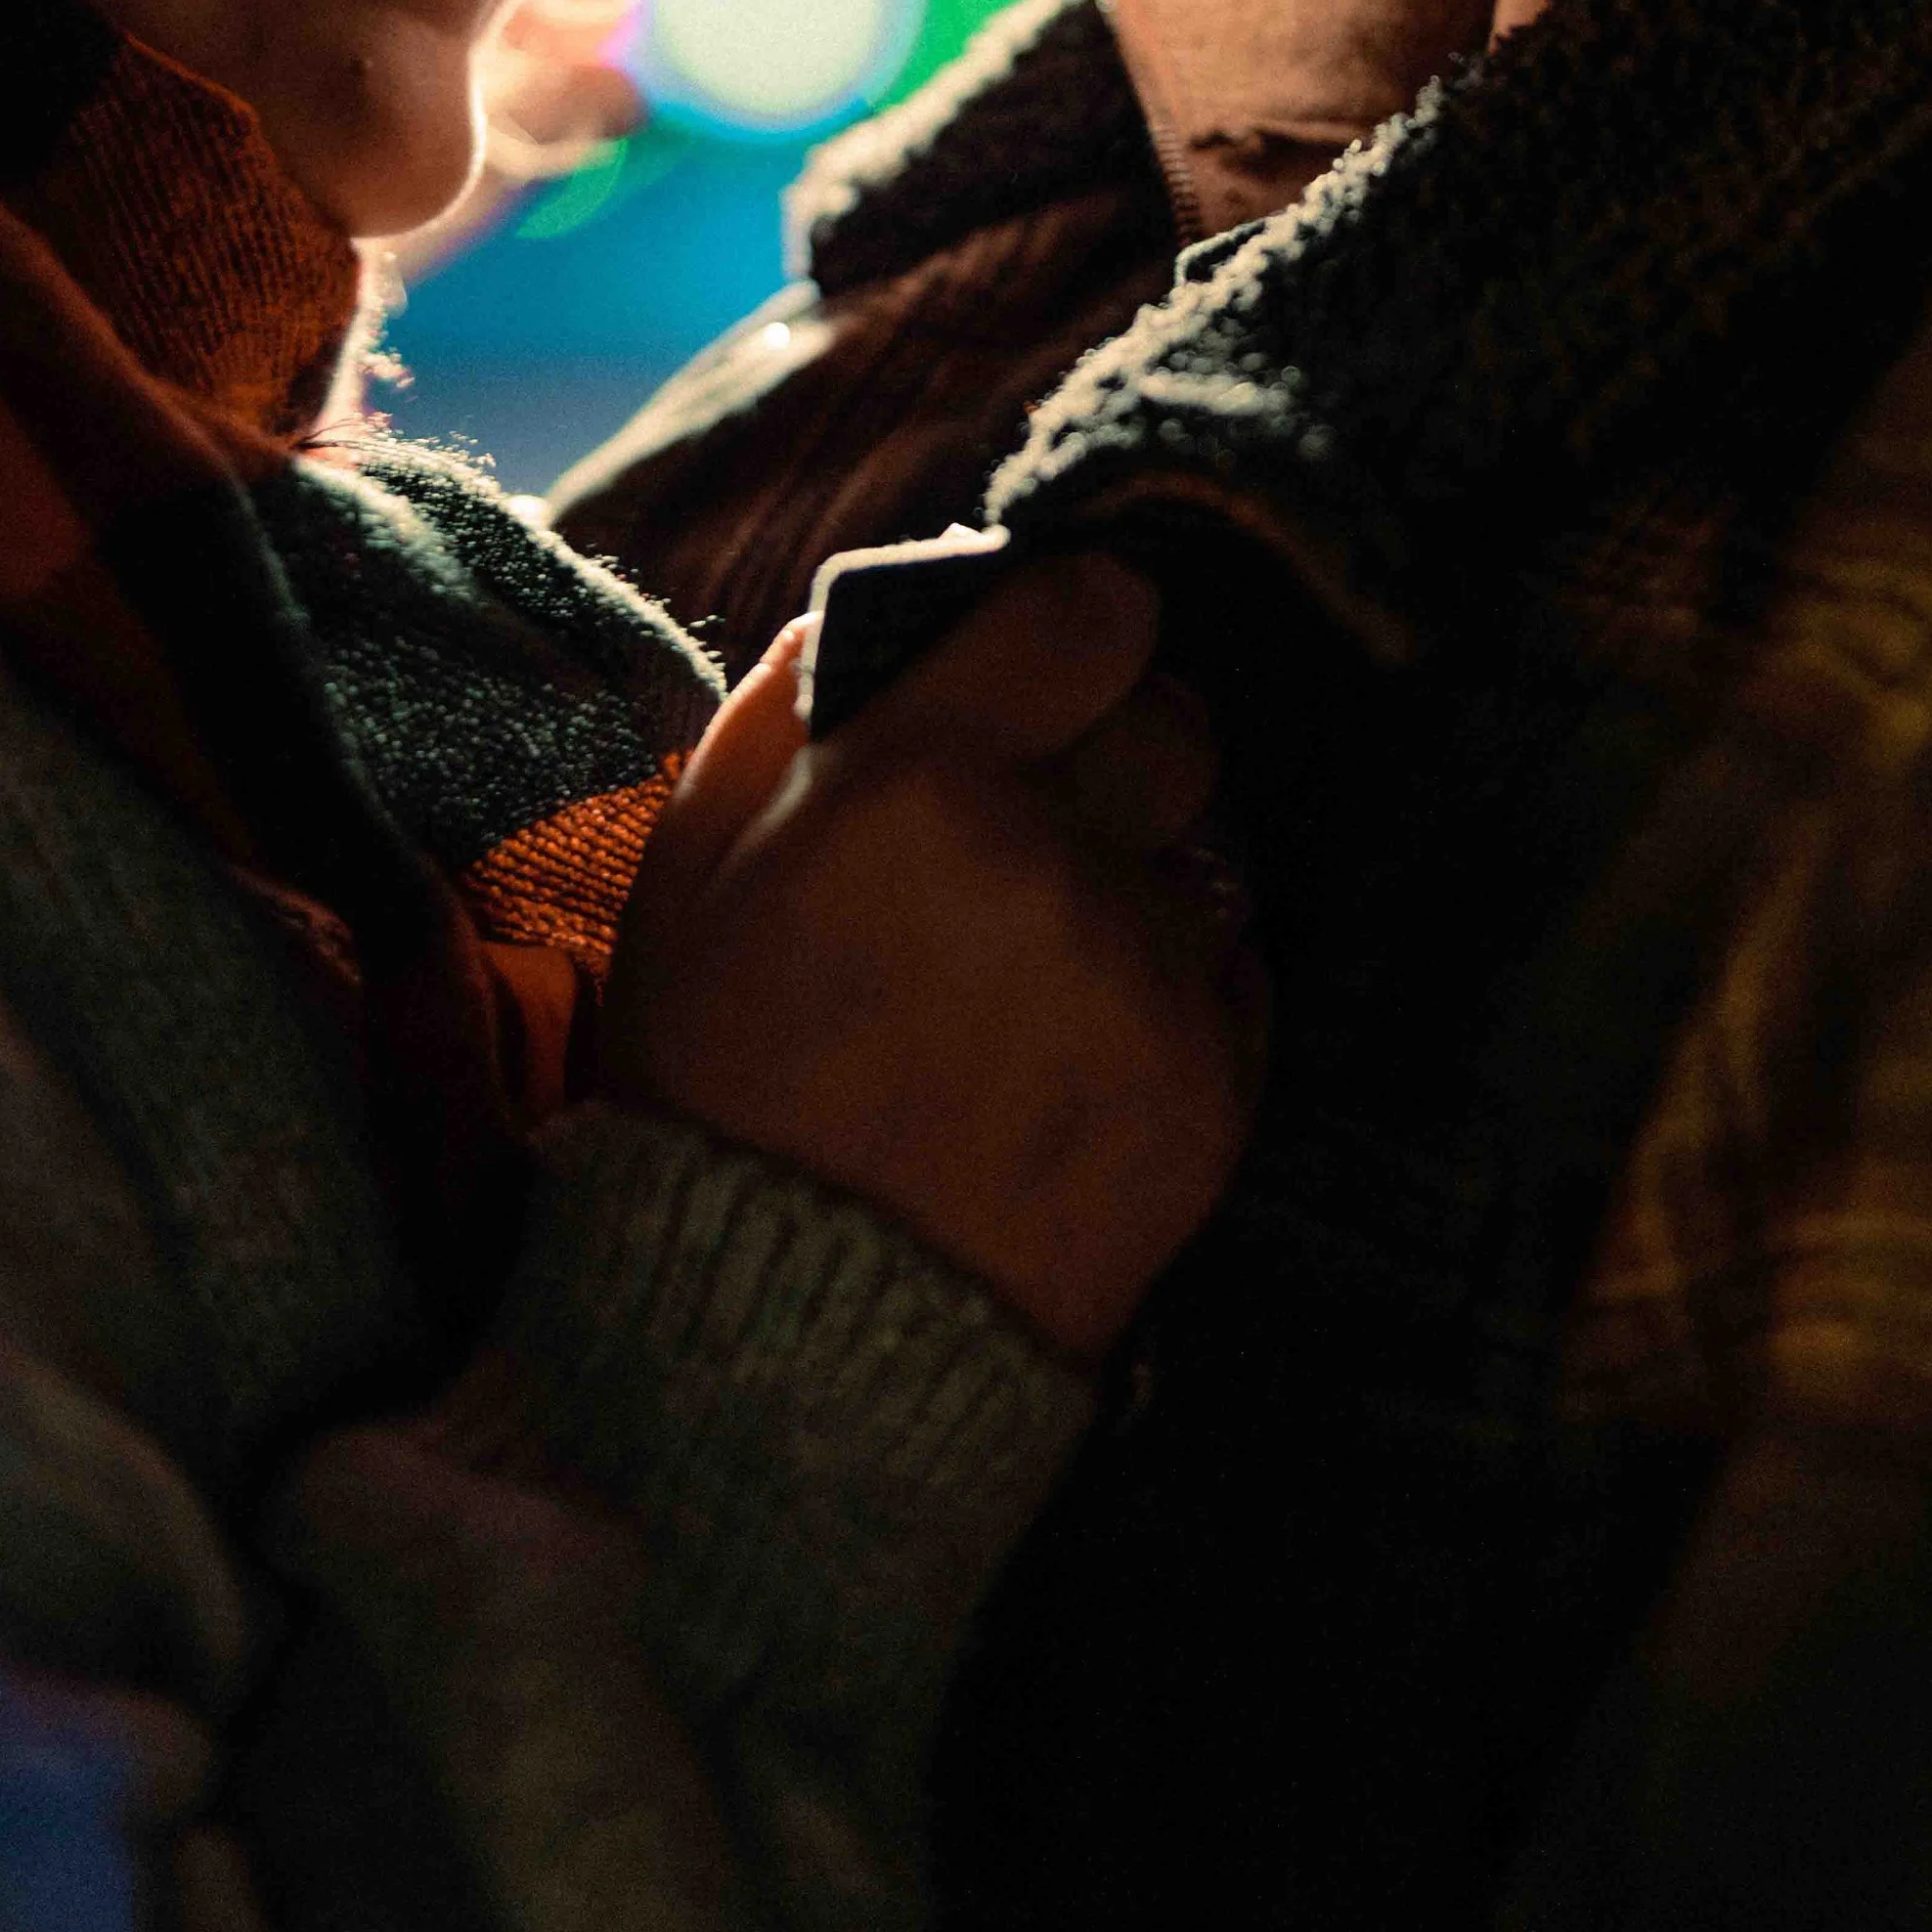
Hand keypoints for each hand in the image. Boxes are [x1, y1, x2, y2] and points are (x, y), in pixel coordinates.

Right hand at [600, 552, 1264, 1361]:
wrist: (778, 1349)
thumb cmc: (717, 1077)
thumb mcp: (699, 852)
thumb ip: (814, 690)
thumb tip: (948, 581)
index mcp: (913, 782)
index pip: (1094, 607)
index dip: (1080, 626)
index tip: (1057, 661)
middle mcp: (1049, 864)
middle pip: (1175, 725)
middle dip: (1116, 756)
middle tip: (1035, 831)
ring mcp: (1144, 983)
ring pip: (1205, 857)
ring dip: (1138, 888)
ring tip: (1028, 984)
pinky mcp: (1213, 1091)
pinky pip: (1232, 976)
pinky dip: (1170, 998)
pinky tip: (1065, 1064)